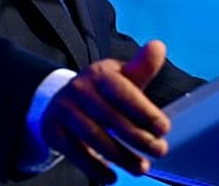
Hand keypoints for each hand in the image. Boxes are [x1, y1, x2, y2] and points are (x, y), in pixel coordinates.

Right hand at [40, 40, 171, 182]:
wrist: (61, 101)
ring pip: (95, 138)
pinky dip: (95, 168)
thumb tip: (159, 46)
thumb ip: (142, 68)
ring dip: (121, 157)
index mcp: (100, 74)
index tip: (164, 129)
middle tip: (160, 151)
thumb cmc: (103, 92)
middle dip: (138, 138)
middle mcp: (79, 89)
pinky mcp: (53, 131)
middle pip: (111, 118)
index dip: (144, 111)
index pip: (123, 92)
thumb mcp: (121, 78)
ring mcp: (64, 110)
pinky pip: (76, 153)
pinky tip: (112, 177)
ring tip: (142, 168)